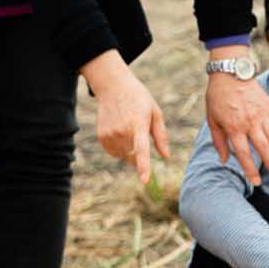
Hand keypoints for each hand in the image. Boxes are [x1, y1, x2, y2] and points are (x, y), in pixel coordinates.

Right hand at [83, 49, 169, 182]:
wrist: (113, 87)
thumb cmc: (139, 99)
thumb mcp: (155, 112)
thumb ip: (161, 136)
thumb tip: (166, 156)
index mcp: (138, 124)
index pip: (141, 149)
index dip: (143, 166)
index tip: (144, 180)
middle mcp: (122, 131)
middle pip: (133, 157)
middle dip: (140, 155)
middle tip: (140, 136)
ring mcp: (110, 134)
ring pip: (124, 156)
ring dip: (130, 152)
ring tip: (129, 130)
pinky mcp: (102, 137)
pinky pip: (114, 153)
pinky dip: (120, 149)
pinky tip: (121, 134)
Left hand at [205, 50, 268, 185]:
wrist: (231, 73)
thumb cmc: (218, 98)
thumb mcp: (212, 120)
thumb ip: (219, 141)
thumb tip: (224, 161)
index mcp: (233, 127)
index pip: (243, 153)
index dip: (250, 169)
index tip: (256, 182)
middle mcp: (250, 123)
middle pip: (263, 149)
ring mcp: (263, 115)